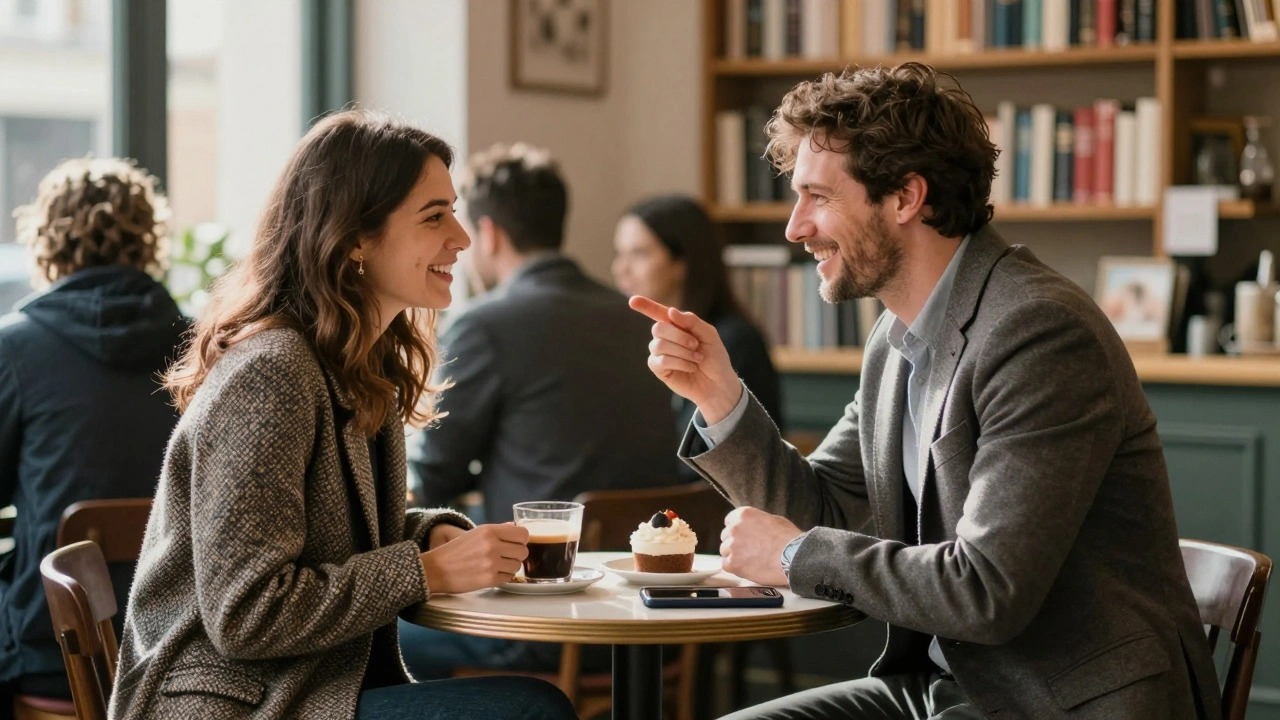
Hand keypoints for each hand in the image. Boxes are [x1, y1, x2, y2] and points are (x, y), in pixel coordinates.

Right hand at [420, 523, 528, 593]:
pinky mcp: (490, 579)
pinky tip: (491, 573)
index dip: (521, 540)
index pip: (523, 534)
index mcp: (489, 531)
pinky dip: (503, 576)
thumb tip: (515, 527)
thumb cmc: (455, 551)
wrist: (435, 570)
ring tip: (496, 565)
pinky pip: (509, 577)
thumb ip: (498, 530)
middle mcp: (492, 545)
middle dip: (517, 554)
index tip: (514, 543)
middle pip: (523, 551)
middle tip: (505, 556)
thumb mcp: (475, 534)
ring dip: (510, 566)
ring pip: (518, 565)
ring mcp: (492, 563)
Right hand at [628, 296, 742, 424]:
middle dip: (679, 336)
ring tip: (697, 359)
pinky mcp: (659, 369)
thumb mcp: (709, 334)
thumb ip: (691, 321)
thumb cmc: (715, 357)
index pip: (658, 313)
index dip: (645, 306)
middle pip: (658, 328)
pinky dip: (678, 362)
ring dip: (682, 351)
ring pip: (659, 345)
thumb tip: (670, 311)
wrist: (718, 383)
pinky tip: (690, 367)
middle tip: (696, 345)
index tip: (632, 301)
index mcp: (677, 324)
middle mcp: (666, 337)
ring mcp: (660, 353)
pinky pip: (660, 360)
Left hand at [720, 507, 802, 586]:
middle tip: (749, 551)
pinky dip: (735, 568)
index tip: (743, 537)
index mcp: (744, 514)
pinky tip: (748, 568)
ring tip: (751, 561)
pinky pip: (726, 565)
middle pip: (726, 537)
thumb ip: (758, 522)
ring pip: (725, 551)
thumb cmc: (789, 539)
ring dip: (735, 556)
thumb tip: (755, 526)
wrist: (794, 557)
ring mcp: (732, 546)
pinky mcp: (733, 563)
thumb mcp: (775, 520)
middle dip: (735, 543)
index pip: (729, 521)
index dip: (737, 531)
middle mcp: (735, 528)